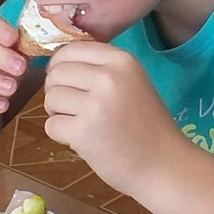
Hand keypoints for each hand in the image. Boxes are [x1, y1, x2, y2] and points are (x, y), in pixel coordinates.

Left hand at [40, 40, 187, 196]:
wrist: (162, 164)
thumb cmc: (146, 125)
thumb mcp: (131, 82)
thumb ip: (100, 69)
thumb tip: (56, 63)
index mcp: (122, 60)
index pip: (71, 49)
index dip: (60, 66)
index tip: (68, 83)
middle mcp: (108, 77)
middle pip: (56, 73)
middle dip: (57, 91)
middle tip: (75, 109)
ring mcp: (95, 104)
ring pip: (51, 98)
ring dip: (58, 113)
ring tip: (81, 124)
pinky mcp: (83, 132)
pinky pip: (51, 125)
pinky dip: (61, 135)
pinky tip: (82, 140)